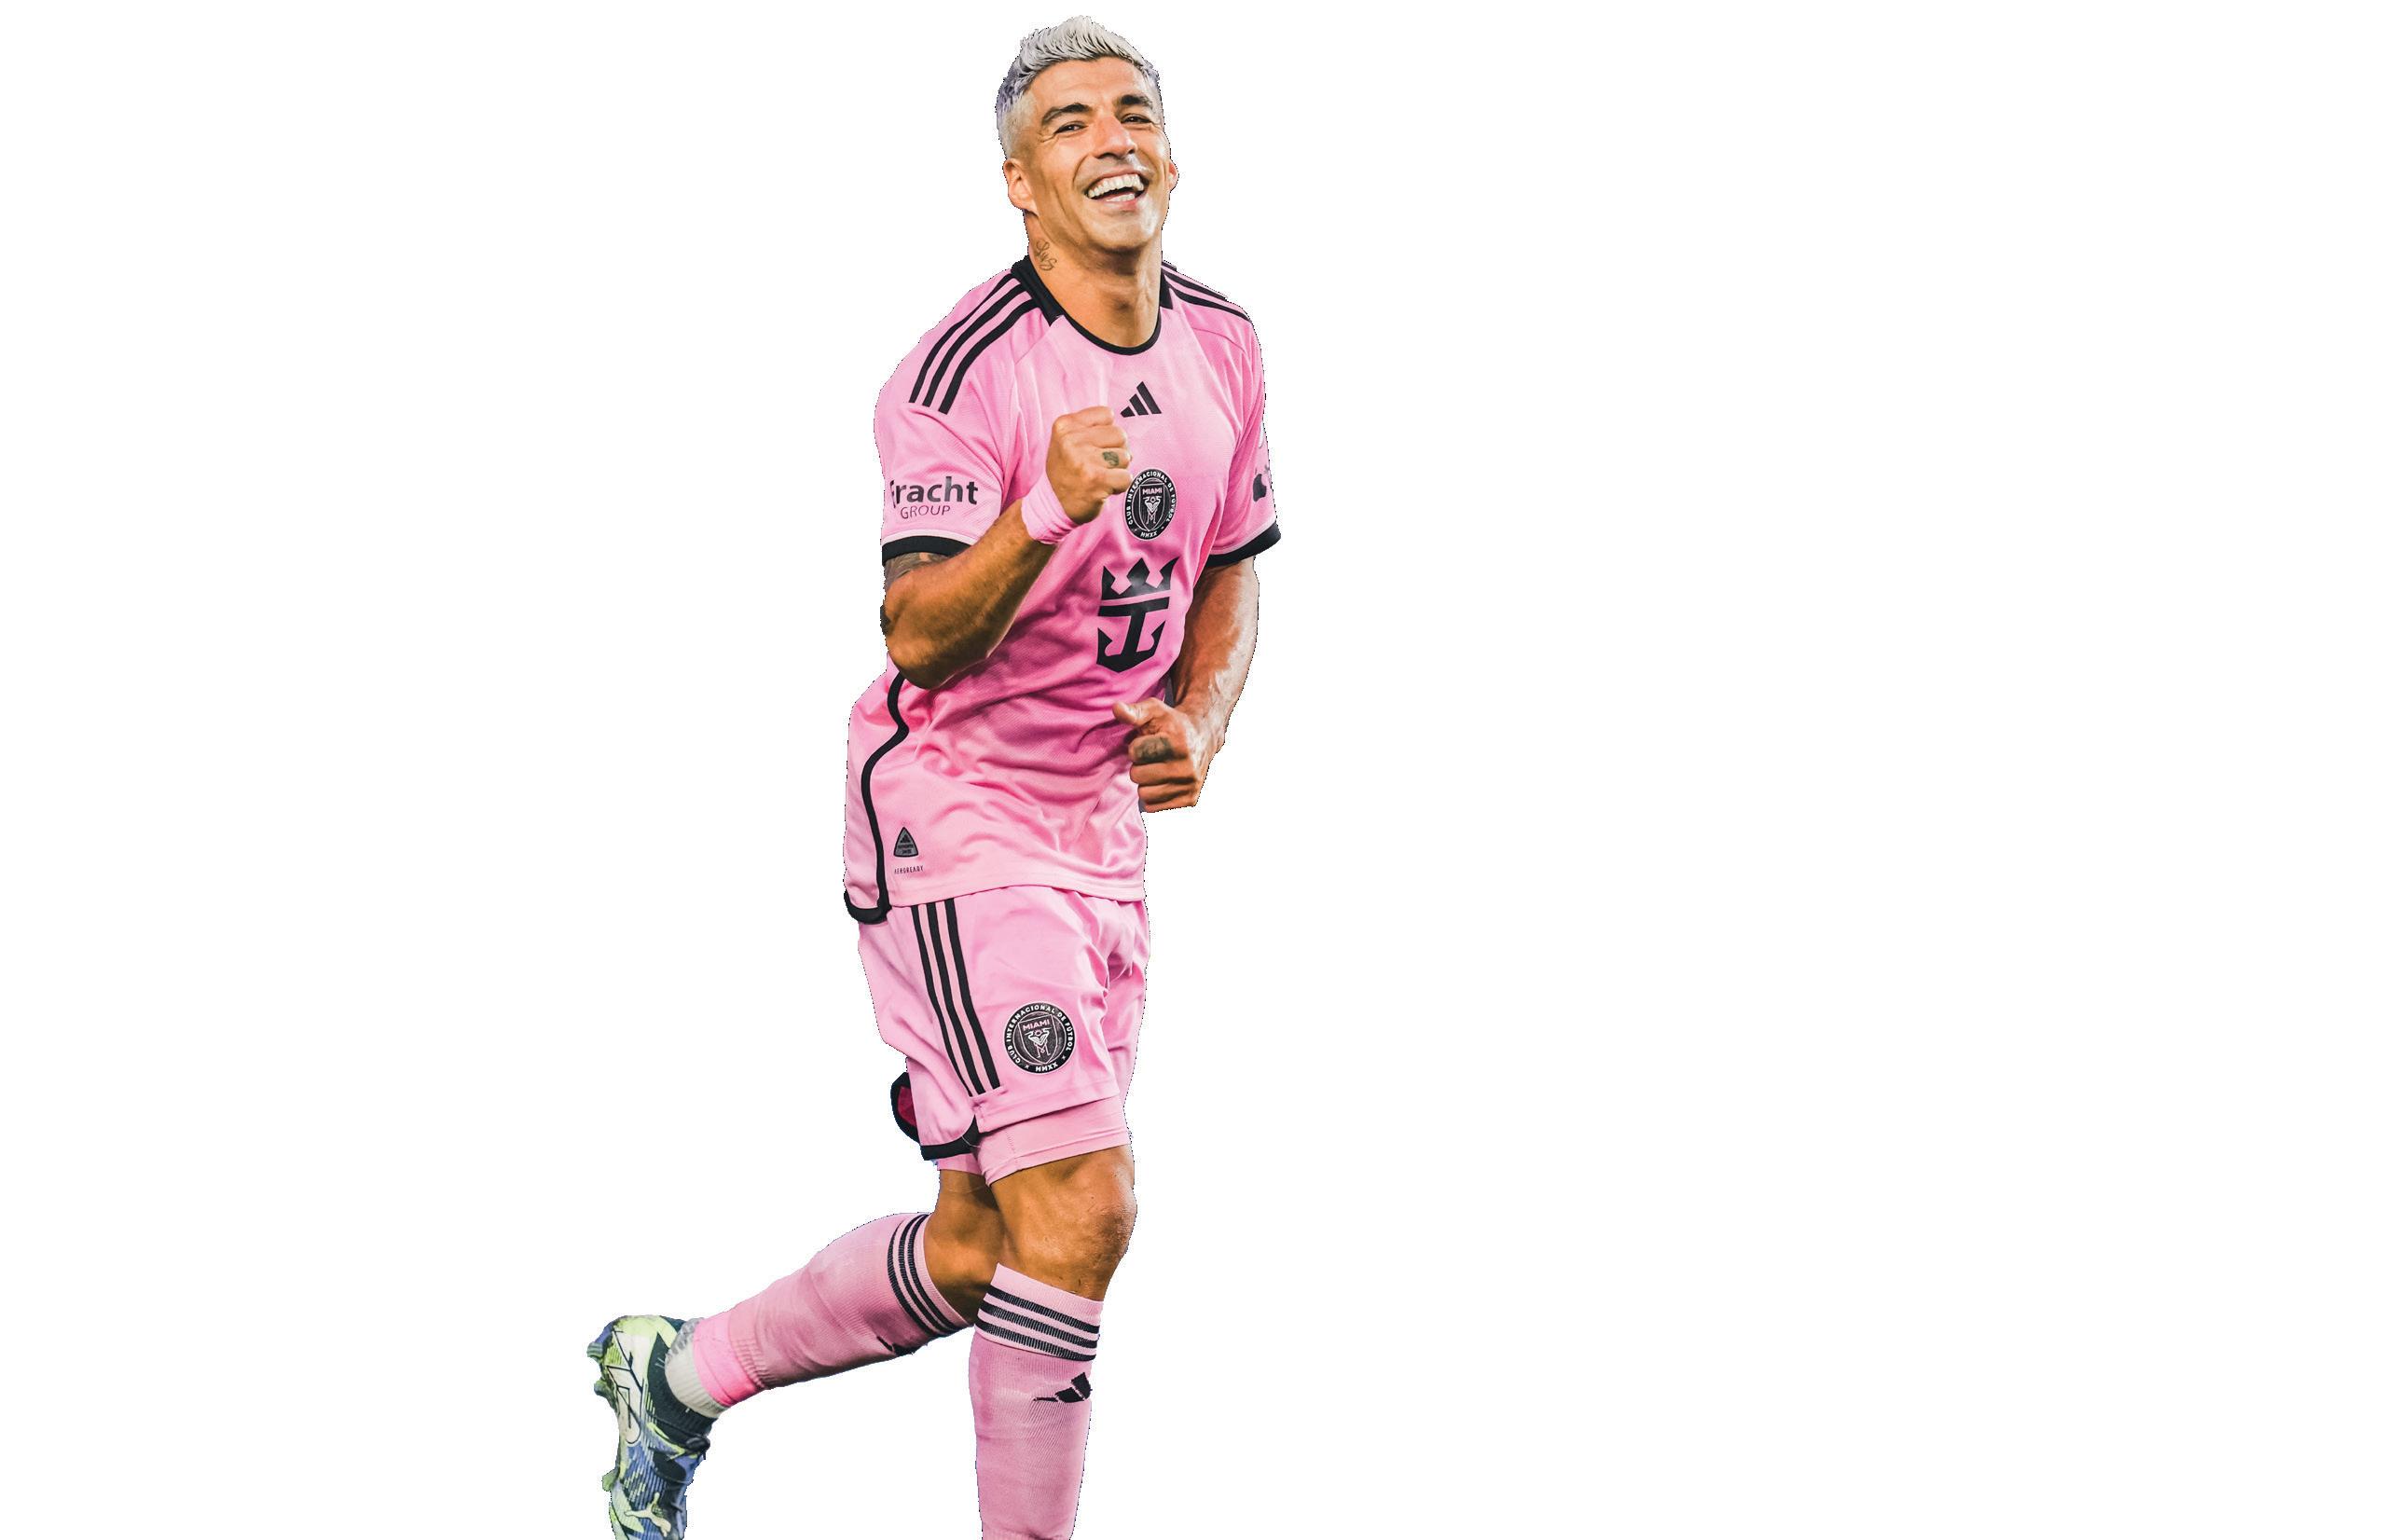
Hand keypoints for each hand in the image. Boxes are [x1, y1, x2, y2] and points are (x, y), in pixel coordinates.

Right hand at [1046, 407, 1132, 523]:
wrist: (1053, 504)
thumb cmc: (1067, 470)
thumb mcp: (1067, 439)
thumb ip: (1091, 427)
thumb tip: (1124, 431)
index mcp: (1065, 425)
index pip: (1107, 414)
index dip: (1106, 432)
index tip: (1093, 446)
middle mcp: (1072, 440)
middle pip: (1120, 434)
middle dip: (1116, 450)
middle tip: (1098, 464)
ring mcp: (1084, 460)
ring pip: (1126, 456)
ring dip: (1118, 469)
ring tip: (1100, 476)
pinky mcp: (1096, 480)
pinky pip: (1127, 477)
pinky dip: (1120, 485)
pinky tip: (1104, 487)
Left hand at [1113, 698, 1211, 811]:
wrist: (1203, 736)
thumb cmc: (1172, 723)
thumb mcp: (1154, 710)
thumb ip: (1134, 711)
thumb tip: (1116, 708)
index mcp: (1177, 744)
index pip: (1135, 752)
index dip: (1136, 746)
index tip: (1148, 742)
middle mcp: (1186, 767)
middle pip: (1137, 776)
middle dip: (1140, 765)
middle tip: (1153, 757)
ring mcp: (1190, 785)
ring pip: (1144, 794)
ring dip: (1146, 783)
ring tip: (1157, 769)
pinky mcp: (1190, 800)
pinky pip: (1154, 807)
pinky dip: (1154, 796)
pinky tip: (1163, 781)